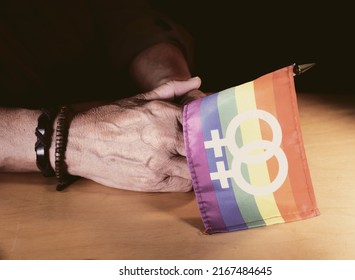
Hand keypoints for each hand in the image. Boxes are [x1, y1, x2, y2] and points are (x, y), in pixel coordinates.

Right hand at [65, 78, 200, 191]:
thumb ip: (171, 90)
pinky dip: (188, 179)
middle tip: (212, 146)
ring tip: (199, 160)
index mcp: (163, 114)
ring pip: (196, 168)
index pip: (202, 120)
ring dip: (200, 165)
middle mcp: (164, 138)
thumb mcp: (139, 97)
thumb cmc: (108, 117)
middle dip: (208, 146)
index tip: (213, 127)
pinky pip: (183, 184)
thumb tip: (196, 80)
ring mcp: (159, 162)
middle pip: (203, 146)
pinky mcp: (152, 182)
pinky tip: (184, 172)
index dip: (210, 124)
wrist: (77, 142)